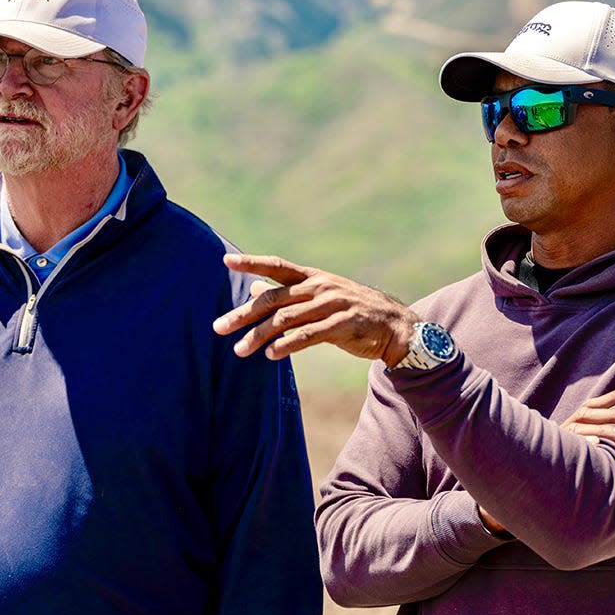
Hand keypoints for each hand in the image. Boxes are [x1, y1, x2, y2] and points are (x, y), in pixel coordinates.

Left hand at [213, 253, 418, 365]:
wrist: (395, 326)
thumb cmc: (352, 311)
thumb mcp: (320, 296)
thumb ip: (288, 294)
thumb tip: (254, 287)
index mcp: (313, 278)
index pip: (277, 266)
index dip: (252, 262)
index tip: (225, 260)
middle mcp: (320, 287)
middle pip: (274, 299)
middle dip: (243, 314)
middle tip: (218, 327)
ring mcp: (332, 305)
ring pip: (287, 319)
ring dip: (260, 335)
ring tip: (240, 350)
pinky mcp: (343, 325)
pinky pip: (308, 335)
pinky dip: (287, 345)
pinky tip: (271, 354)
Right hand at [477, 387, 614, 534]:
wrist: (533, 464)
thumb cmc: (567, 452)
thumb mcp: (583, 436)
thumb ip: (601, 430)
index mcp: (578, 417)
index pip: (601, 401)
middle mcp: (571, 423)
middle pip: (594, 413)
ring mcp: (563, 436)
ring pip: (585, 428)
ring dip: (607, 430)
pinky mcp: (556, 450)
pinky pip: (571, 447)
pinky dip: (584, 444)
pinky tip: (597, 447)